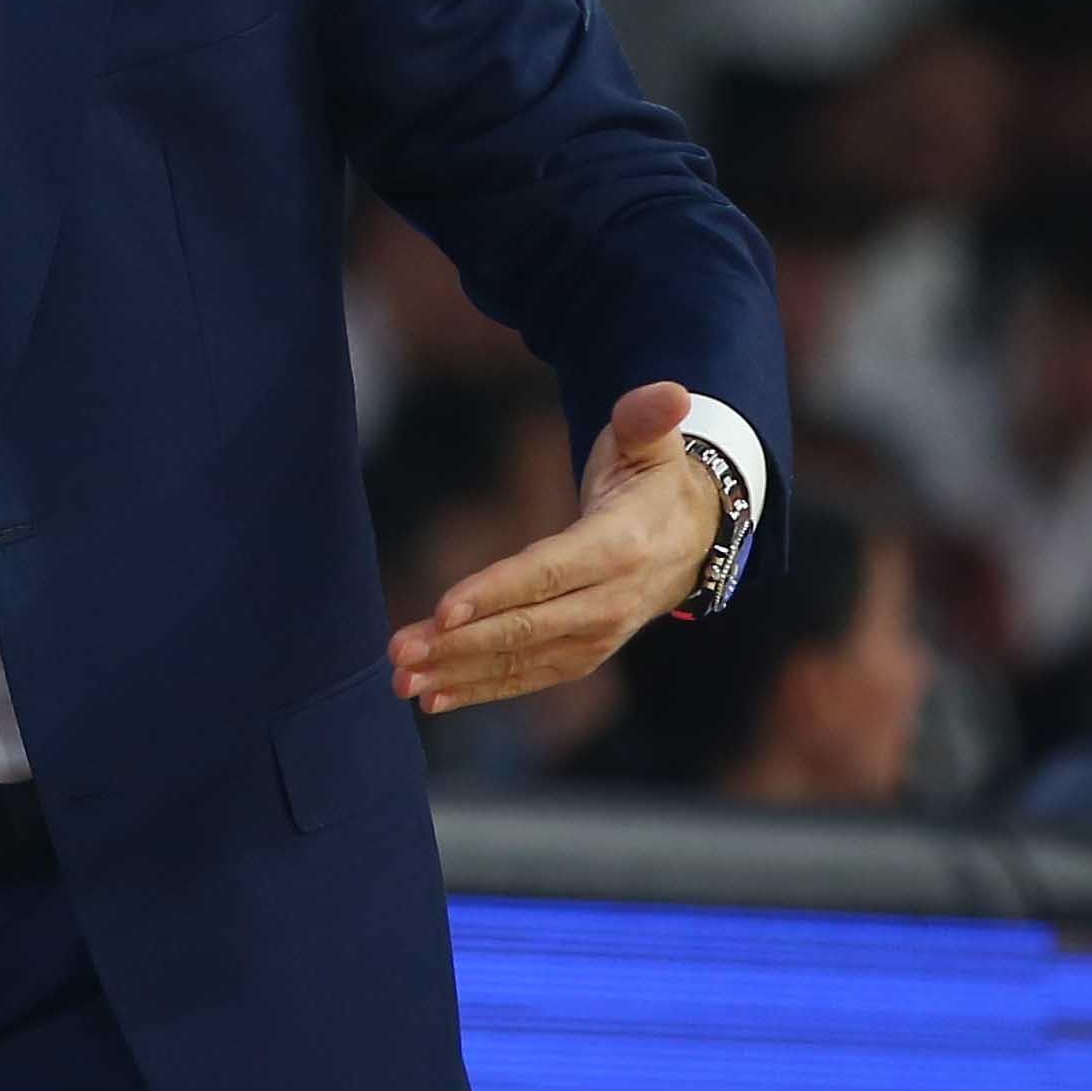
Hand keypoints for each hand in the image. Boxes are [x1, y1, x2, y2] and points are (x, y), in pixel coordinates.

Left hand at [388, 381, 720, 714]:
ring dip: (458, 673)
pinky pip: (527, 677)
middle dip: (459, 643)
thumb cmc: (654, 480)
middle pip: (526, 626)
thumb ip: (648, 418)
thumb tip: (670, 392)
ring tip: (402, 680)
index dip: (496, 592)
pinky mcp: (580, 654)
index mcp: (621, 548)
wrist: (692, 539)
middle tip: (399, 651)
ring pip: (520, 660)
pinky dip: (480, 690)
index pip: (549, 573)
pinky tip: (432, 698)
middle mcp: (609, 603)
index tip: (442, 609)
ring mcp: (597, 637)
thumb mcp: (653, 444)